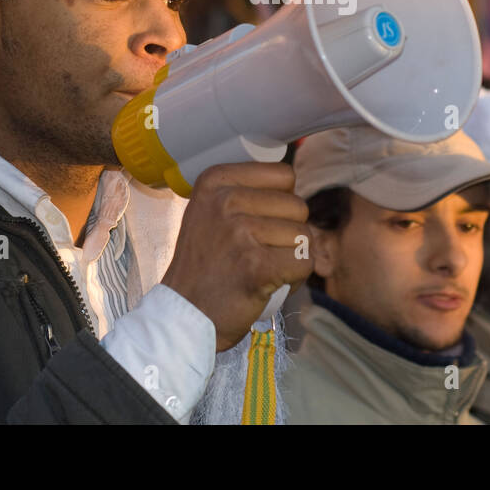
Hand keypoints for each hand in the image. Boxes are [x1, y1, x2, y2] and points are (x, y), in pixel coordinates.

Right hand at [161, 162, 311, 351]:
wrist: (184, 314)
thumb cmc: (205, 265)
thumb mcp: (210, 211)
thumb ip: (246, 191)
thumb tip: (292, 182)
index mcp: (215, 180)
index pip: (284, 175)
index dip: (281, 204)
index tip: (258, 224)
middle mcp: (226, 200)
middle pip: (298, 205)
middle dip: (288, 233)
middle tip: (260, 253)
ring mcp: (241, 232)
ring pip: (304, 235)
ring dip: (292, 257)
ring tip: (263, 270)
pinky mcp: (257, 266)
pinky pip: (305, 262)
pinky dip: (295, 279)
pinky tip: (270, 284)